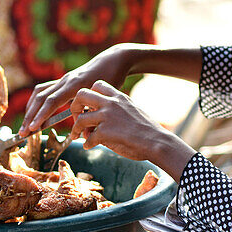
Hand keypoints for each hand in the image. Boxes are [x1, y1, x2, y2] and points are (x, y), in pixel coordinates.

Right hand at [19, 45, 138, 134]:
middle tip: (22, 133)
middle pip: (40, 98)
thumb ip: (92, 116)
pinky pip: (43, 89)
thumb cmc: (112, 80)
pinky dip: (36, 102)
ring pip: (39, 93)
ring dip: (30, 110)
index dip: (40, 116)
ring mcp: (63, 79)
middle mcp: (65, 80)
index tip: (32, 128)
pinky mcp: (63, 80)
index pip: (51, 101)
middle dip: (30, 116)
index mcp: (75, 85)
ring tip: (25, 126)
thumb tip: (82, 135)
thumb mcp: (104, 99)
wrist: (113, 60)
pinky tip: (33, 112)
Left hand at [71, 81, 195, 181]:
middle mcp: (111, 103)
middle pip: (81, 95)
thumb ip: (115, 110)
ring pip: (80, 119)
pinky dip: (87, 144)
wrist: (157, 141)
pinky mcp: (105, 132)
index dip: (89, 94)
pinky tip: (89, 146)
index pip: (97, 84)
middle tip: (76, 117)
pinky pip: (88, 138)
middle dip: (74, 107)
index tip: (88, 106)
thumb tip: (99, 121)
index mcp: (118, 96)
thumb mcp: (131, 110)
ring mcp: (107, 117)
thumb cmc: (147, 129)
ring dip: (76, 129)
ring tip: (77, 136)